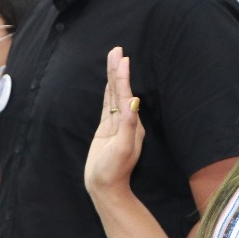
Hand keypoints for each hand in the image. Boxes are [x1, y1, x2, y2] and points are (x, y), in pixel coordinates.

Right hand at [83, 47, 144, 201]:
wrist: (105, 188)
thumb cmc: (114, 171)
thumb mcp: (122, 149)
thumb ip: (127, 125)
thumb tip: (133, 103)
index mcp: (132, 124)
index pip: (126, 94)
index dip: (123, 76)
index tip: (122, 58)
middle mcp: (126, 121)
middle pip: (120, 90)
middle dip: (118, 70)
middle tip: (116, 49)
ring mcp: (116, 124)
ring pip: (113, 94)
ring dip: (113, 76)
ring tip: (113, 57)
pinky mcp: (106, 129)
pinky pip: (107, 104)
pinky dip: (108, 91)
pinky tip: (109, 81)